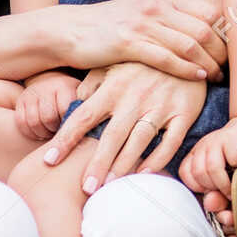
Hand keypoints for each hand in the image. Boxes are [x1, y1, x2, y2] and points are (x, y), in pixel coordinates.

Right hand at [15, 72, 81, 141]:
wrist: (51, 83)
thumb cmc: (71, 98)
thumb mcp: (81, 99)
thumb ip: (85, 111)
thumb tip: (88, 129)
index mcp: (65, 86)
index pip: (65, 110)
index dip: (69, 125)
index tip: (72, 129)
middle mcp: (46, 87)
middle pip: (48, 118)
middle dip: (55, 131)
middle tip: (61, 134)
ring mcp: (31, 93)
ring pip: (34, 122)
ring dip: (43, 134)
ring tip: (51, 134)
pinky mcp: (20, 101)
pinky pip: (21, 123)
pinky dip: (30, 133)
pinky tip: (40, 133)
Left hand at [40, 61, 209, 190]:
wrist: (187, 47)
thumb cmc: (143, 60)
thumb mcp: (114, 64)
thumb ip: (93, 83)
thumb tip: (74, 103)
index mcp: (113, 87)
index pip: (83, 117)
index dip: (65, 139)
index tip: (49, 159)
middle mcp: (134, 98)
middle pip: (111, 137)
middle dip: (97, 164)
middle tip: (86, 188)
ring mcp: (160, 106)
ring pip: (139, 142)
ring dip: (124, 166)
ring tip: (109, 187)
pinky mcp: (184, 113)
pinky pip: (170, 141)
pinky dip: (158, 160)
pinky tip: (144, 174)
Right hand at [63, 0, 229, 83]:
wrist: (72, 31)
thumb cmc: (115, 18)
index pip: (208, 12)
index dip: (226, 33)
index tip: (233, 51)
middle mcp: (155, 6)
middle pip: (203, 30)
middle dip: (221, 52)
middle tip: (229, 68)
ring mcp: (142, 25)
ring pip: (188, 45)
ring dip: (208, 64)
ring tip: (218, 77)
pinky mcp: (128, 44)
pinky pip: (166, 59)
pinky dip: (186, 70)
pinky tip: (198, 78)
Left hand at [178, 116, 236, 201]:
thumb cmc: (236, 157)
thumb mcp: (223, 177)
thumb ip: (217, 195)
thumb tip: (211, 206)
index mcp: (195, 155)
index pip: (185, 174)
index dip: (198, 187)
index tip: (212, 191)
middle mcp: (203, 147)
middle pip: (198, 173)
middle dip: (213, 188)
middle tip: (226, 191)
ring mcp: (216, 141)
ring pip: (212, 167)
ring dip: (224, 183)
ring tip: (233, 188)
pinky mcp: (233, 138)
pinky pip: (233, 157)